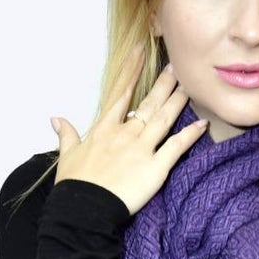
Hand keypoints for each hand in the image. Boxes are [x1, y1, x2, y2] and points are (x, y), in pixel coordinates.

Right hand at [50, 42, 209, 216]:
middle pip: (149, 102)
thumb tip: (56, 119)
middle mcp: (125, 133)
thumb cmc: (74, 185)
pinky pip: (176, 147)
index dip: (132, 69)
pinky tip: (202, 124)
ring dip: (178, 100)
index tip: (140, 49)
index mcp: (104, 128)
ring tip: (191, 85)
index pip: (121, 92)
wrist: (84, 209)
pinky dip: (190, 135)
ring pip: (164, 118)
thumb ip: (66, 134)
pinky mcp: (155, 168)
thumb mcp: (67, 156)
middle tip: (177, 65)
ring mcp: (141, 149)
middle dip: (164, 82)